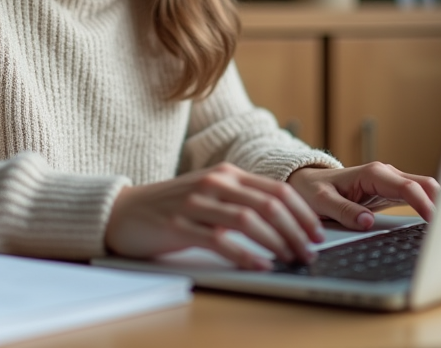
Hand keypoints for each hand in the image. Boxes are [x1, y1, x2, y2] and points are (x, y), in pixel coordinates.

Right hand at [105, 163, 323, 269]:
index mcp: (227, 173)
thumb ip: (241, 201)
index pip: (277, 190)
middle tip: (309, 252)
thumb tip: (285, 224)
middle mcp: (214, 182)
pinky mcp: (179, 224)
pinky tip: (260, 266)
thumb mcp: (211, 195)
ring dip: (276, 242)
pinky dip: (245, 255)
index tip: (317, 235)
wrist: (123, 211)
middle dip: (296, 230)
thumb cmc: (172, 207)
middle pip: (269, 204)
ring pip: (248, 219)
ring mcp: (196, 201)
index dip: (302, 213)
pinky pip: (219, 240)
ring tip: (290, 259)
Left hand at [287, 163, 438, 230]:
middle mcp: (385, 175)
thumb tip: (367, 222)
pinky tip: (436, 225)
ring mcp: (390, 183)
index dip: (424, 204)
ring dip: (439, 205)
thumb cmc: (311, 190)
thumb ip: (343, 211)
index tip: (435, 221)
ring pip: (425, 190)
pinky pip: (416, 198)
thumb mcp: (321, 201)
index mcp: (372, 174)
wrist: (305, 182)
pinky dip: (429, 208)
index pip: (408, 188)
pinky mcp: (391, 193)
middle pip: (425, 185)